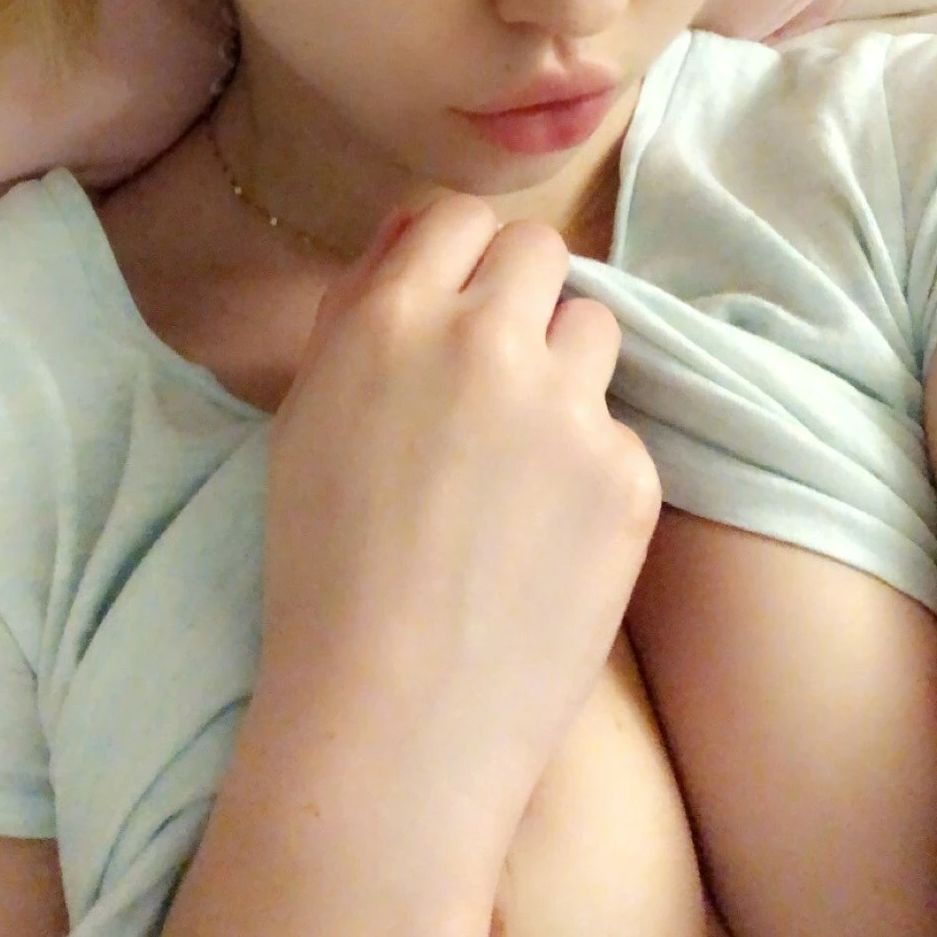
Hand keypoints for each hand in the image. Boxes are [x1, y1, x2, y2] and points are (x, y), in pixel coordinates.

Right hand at [251, 193, 661, 868]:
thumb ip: (361, 309)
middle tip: (494, 373)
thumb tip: (414, 233)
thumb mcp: (308, 416)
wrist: (391, 719)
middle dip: (520, 296)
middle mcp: (486, 339)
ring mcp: (567, 406)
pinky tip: (545, 536)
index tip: (455, 306)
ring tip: (520, 458)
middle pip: (540, 251)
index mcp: (393, 318)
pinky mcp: (628, 475)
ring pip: (594, 329)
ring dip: (563, 369)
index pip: (457, 217)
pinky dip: (589, 470)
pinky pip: (617, 433)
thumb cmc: (321, 570)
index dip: (458, 259)